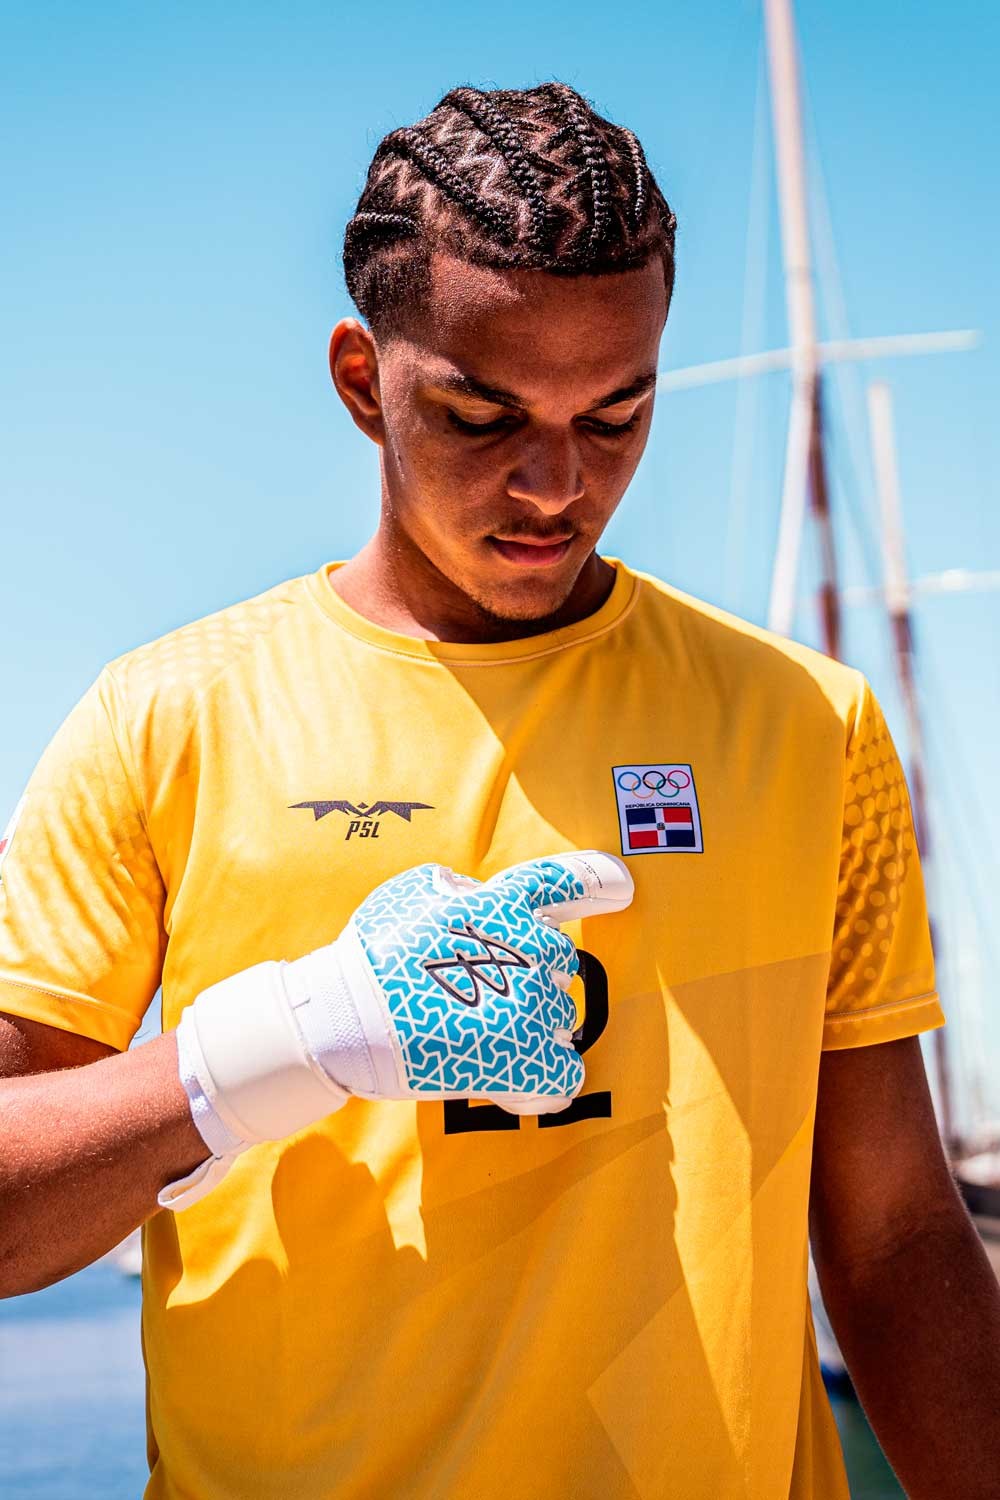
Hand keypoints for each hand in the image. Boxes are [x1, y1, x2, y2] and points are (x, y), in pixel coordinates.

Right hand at [159, 850, 632, 1209]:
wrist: (344, 1016)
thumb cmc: (371, 956)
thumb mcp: (413, 892)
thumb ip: (463, 892)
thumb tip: (481, 898)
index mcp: (503, 903)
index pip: (566, 882)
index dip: (598, 883)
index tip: (620, 889)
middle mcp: (531, 947)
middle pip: (558, 966)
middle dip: (527, 982)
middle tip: (473, 999)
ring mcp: (534, 1004)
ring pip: (557, 1022)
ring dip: (524, 1031)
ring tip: (467, 1038)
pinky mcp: (530, 1057)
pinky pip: (561, 1077)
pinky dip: (538, 1086)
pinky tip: (505, 1086)